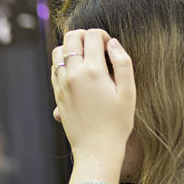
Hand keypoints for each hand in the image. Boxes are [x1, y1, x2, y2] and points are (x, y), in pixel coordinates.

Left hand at [50, 29, 135, 166]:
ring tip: (87, 59)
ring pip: (58, 51)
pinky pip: (54, 69)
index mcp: (93, 71)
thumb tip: (112, 42)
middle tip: (97, 48)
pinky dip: (64, 63)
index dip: (103, 35)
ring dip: (71, 49)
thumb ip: (122, 62)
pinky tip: (79, 73)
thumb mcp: (128, 91)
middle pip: (71, 38)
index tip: (110, 47)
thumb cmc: (117, 121)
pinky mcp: (57, 94)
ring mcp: (62, 85)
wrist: (96, 148)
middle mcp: (73, 75)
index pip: (92, 35)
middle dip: (84, 36)